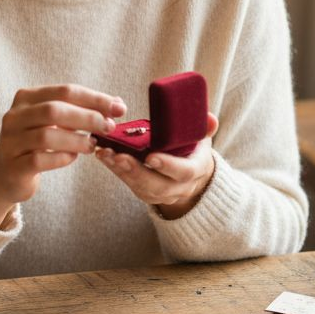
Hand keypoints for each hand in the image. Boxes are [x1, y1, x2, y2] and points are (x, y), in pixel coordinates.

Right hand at [0, 84, 126, 226]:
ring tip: (92, 145)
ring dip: (76, 141)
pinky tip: (73, 158)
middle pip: (54, 110)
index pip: (65, 91)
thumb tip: (117, 104)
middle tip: (109, 127)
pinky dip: (62, 158)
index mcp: (26, 98)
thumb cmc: (35, 143)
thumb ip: (80, 111)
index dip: (94, 99)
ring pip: (47, 136)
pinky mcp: (13, 166)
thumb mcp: (53, 122)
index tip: (119, 108)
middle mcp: (15, 116)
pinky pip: (40, 160)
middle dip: (87, 117)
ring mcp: (11, 141)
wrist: (3, 173)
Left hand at [96, 113, 219, 219]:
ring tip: (106, 154)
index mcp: (197, 170)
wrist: (194, 175)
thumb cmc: (194, 149)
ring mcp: (164, 194)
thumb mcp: (202, 137)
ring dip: (121, 171)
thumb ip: (204, 128)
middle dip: (137, 171)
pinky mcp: (147, 195)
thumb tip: (210, 118)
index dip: (168, 166)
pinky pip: (131, 186)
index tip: (151, 156)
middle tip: (119, 156)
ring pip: (141, 188)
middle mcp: (181, 187)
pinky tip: (105, 157)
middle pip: (158, 185)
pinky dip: (117, 171)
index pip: (184, 172)